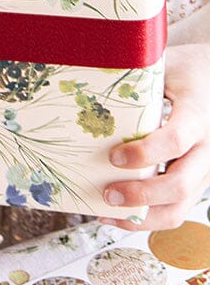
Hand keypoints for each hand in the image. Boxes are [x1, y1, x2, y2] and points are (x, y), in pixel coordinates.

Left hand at [101, 43, 209, 229]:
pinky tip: (118, 214)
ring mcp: (203, 170)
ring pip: (179, 208)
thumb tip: (87, 73)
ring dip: (142, 217)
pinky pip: (175, 209)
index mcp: (197, 116)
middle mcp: (206, 149)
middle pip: (180, 186)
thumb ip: (136, 76)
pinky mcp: (195, 182)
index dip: (144, 153)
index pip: (175, 141)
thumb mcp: (166, 66)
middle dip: (141, 196)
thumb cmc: (186, 72)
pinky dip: (147, 218)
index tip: (114, 156)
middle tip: (107, 194)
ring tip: (106, 212)